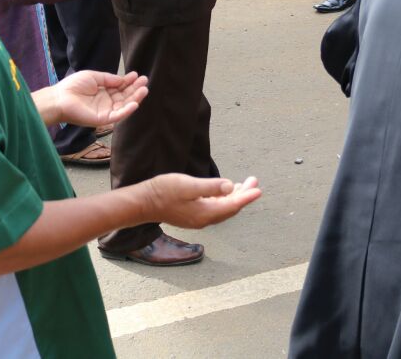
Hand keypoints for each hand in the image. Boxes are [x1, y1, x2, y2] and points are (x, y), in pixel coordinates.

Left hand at [53, 70, 148, 127]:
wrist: (60, 98)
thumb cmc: (73, 86)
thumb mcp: (94, 76)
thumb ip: (109, 79)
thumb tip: (122, 79)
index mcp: (103, 92)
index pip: (120, 87)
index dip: (129, 81)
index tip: (137, 75)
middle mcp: (106, 102)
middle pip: (125, 96)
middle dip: (135, 88)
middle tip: (145, 80)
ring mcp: (105, 111)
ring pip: (124, 105)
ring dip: (135, 98)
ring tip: (144, 89)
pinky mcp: (102, 119)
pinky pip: (117, 116)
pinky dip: (127, 111)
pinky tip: (135, 103)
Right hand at [143, 174, 262, 228]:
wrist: (142, 203)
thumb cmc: (163, 191)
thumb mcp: (188, 185)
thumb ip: (210, 187)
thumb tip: (231, 187)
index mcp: (205, 213)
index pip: (233, 205)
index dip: (247, 196)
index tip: (259, 189)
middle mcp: (204, 219)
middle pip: (230, 208)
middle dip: (244, 195)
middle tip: (254, 181)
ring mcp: (197, 219)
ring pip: (223, 209)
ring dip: (235, 197)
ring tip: (244, 185)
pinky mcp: (192, 215)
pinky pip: (214, 209)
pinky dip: (223, 200)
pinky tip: (224, 191)